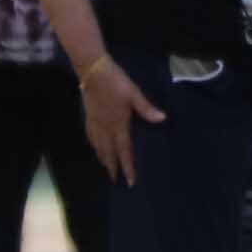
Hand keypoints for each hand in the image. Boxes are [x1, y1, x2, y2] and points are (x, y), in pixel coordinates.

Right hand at [80, 54, 165, 182]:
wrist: (93, 70)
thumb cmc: (116, 81)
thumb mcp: (134, 93)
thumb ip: (146, 108)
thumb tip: (162, 119)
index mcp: (118, 124)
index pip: (124, 150)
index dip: (127, 166)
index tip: (129, 181)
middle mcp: (105, 127)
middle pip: (108, 152)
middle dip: (112, 167)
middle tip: (115, 180)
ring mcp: (95, 122)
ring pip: (98, 146)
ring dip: (102, 158)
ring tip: (106, 167)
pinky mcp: (89, 116)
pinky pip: (90, 136)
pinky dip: (94, 145)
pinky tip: (95, 146)